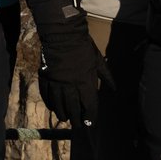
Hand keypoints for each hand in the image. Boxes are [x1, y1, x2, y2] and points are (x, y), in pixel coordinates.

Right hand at [34, 14, 114, 129]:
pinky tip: (52, 108)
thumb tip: (115, 89)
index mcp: (85, 81)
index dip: (90, 116)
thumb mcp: (98, 60)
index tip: (90, 123)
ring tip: (65, 119)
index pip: (89, 104)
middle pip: (73, 108)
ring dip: (62, 114)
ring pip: (58, 104)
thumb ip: (106, 76)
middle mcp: (70, 85)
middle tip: (77, 126)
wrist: (63, 34)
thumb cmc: (83, 47)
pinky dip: (49, 103)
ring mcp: (56, 82)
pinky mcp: (46, 77)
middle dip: (76, 119)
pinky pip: (46, 95)